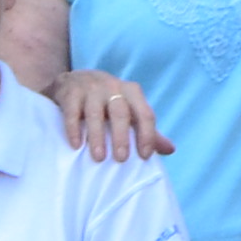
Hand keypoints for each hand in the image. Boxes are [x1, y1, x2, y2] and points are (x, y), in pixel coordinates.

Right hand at [48, 69, 171, 162]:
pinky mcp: (70, 91)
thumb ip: (145, 129)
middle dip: (122, 137)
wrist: (71, 81)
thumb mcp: (127, 110)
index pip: (145, 113)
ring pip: (96, 113)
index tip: (144, 156)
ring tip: (99, 157)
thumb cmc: (105, 101)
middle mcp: (113, 87)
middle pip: (121, 112)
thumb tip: (170, 149)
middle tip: (121, 159)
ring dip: (98, 136)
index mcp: (131, 92)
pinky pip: (72, 112)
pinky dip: (74, 129)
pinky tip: (76, 145)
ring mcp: (90, 88)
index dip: (147, 135)